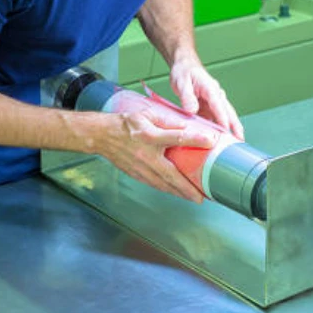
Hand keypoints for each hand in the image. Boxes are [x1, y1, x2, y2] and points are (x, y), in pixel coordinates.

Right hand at [96, 109, 214, 202]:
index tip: (211, 141)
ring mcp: (140, 167)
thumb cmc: (125, 123)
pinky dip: (166, 190)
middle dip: (187, 188)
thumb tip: (188, 127)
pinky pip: (154, 184)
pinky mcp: (135, 174)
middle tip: (202, 196)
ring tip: (194, 198)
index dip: (195, 139)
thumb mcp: (147, 114)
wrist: (101, 135)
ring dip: (179, 193)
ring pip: (163, 184)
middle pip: (171, 174)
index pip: (177, 137)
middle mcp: (145, 155)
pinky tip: (175, 192)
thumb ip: (167, 121)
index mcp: (149, 136)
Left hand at [170, 57, 243, 139]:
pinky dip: (218, 129)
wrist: (184, 66)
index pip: (219, 106)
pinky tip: (217, 140)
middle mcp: (216, 96)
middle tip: (240, 141)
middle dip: (235, 127)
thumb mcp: (182, 83)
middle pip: (228, 113)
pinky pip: (215, 119)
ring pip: (224, 117)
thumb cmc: (184, 72)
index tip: (226, 132)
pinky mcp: (209, 107)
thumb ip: (187, 97)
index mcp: (211, 89)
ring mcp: (214, 102)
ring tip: (232, 145)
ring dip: (229, 130)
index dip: (223, 119)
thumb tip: (192, 111)